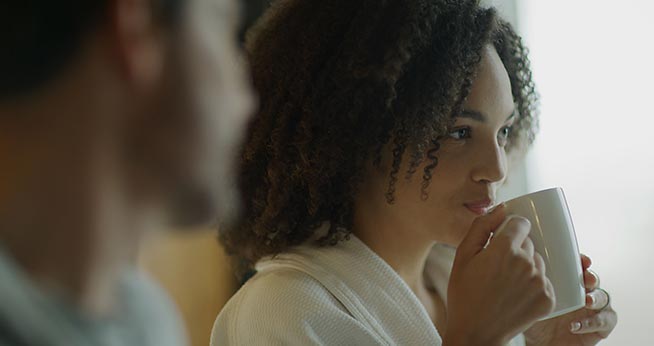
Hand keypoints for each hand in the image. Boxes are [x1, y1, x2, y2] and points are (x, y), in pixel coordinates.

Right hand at [444, 204, 555, 345]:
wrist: (476, 333)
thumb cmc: (464, 294)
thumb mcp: (463, 256)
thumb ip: (480, 227)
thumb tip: (501, 207)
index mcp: (504, 249)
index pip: (520, 223)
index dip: (509, 230)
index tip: (500, 241)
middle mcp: (526, 263)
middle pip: (529, 243)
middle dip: (516, 250)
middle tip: (497, 269)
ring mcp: (539, 282)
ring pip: (537, 261)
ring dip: (526, 267)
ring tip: (506, 284)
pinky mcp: (548, 298)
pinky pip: (544, 280)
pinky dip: (533, 285)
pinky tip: (516, 295)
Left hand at [524, 254, 617, 345]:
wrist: (538, 344)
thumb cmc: (533, 320)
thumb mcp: (527, 299)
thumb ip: (527, 284)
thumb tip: (521, 265)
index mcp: (568, 284)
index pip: (579, 268)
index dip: (583, 262)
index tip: (582, 260)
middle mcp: (582, 294)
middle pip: (594, 280)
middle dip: (592, 277)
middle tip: (586, 279)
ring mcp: (592, 311)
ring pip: (604, 298)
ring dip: (597, 298)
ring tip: (587, 301)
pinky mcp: (599, 328)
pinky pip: (605, 322)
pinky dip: (594, 322)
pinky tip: (575, 325)